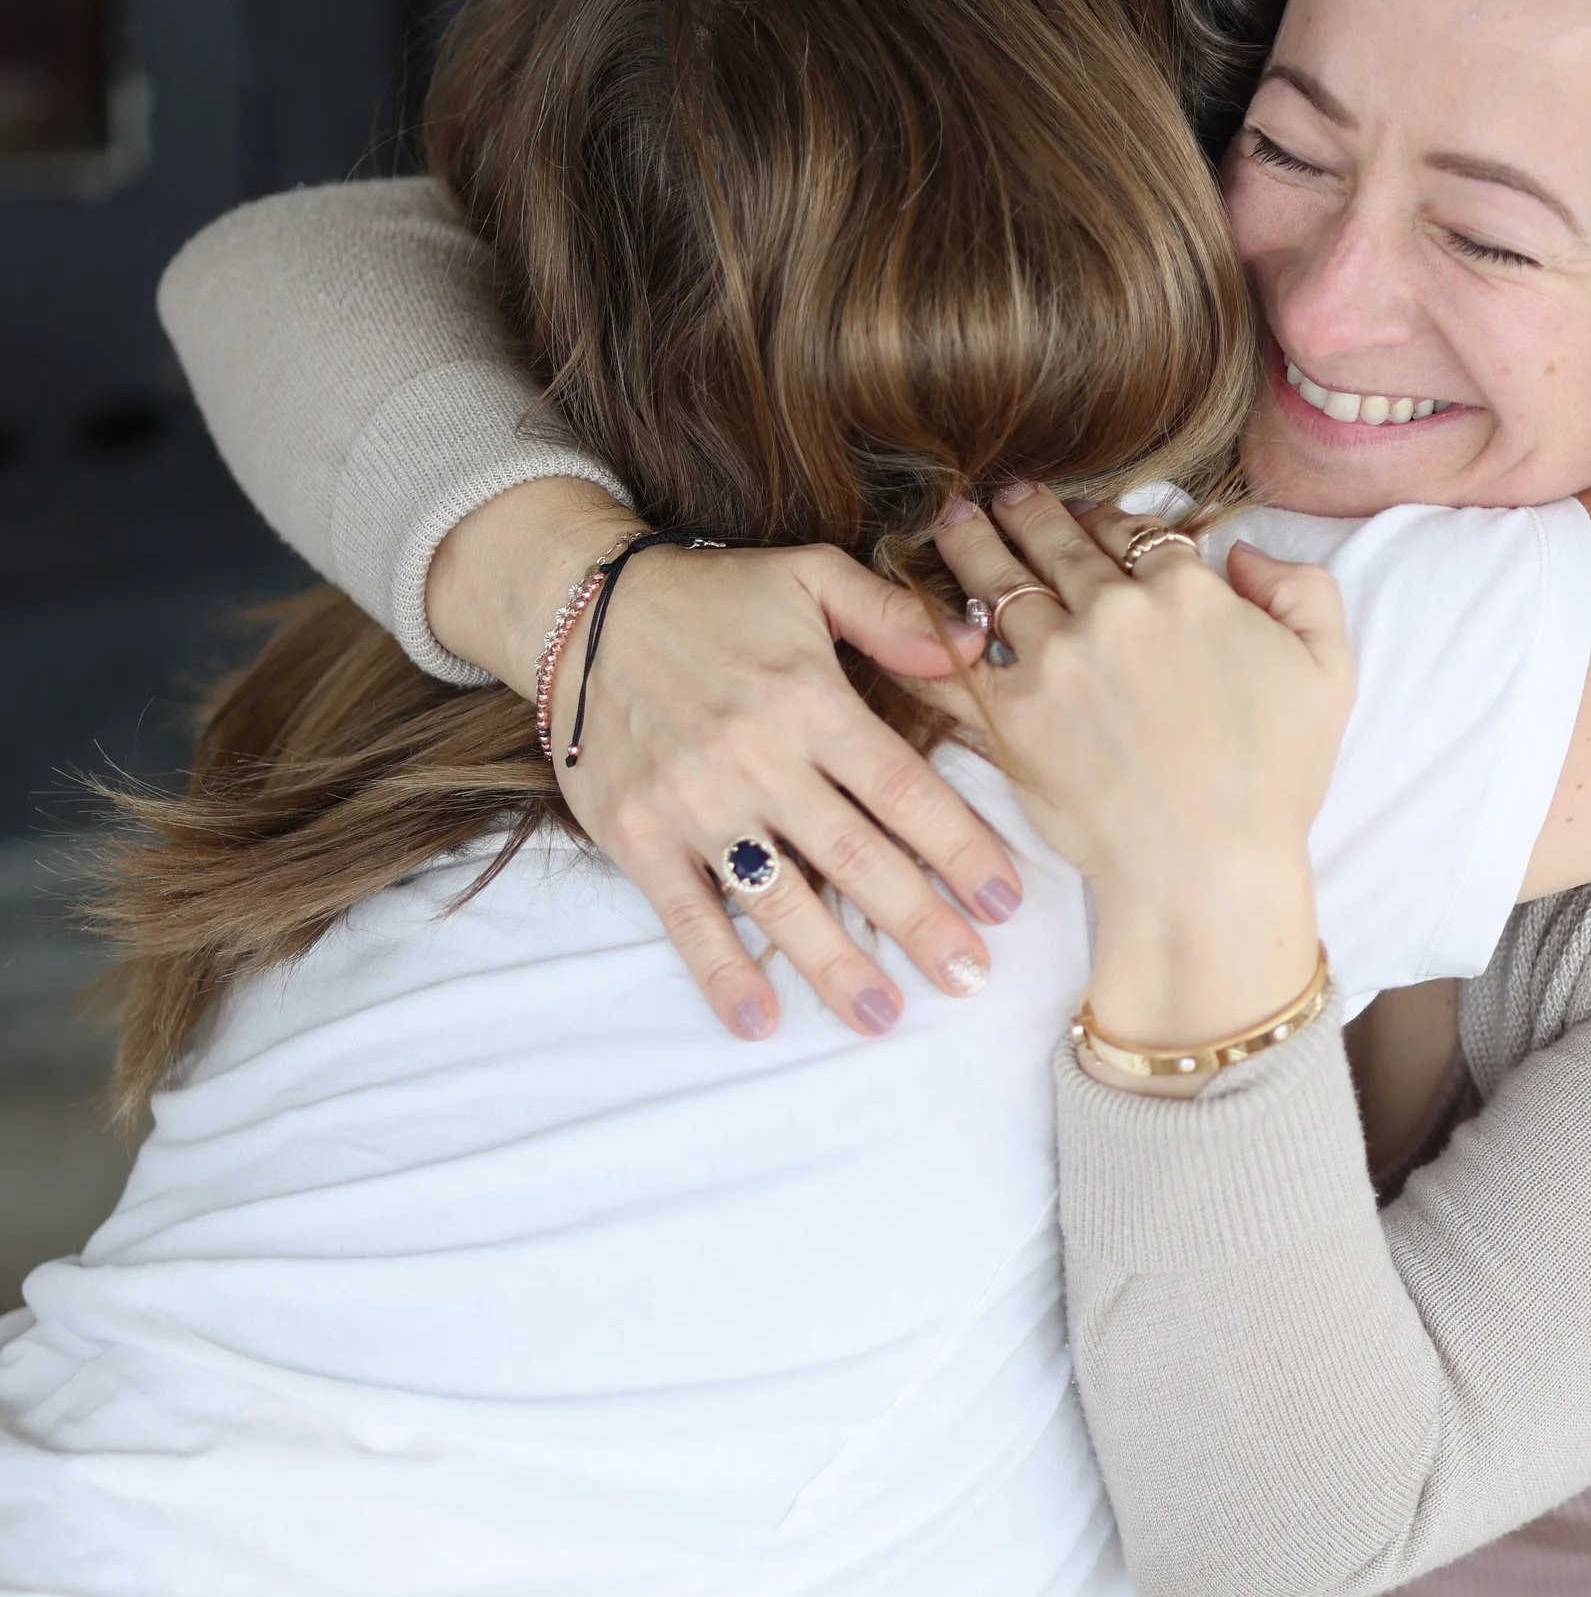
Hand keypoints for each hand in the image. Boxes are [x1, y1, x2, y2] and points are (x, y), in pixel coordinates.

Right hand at [425, 478, 1024, 1040]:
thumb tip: (977, 646)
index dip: (960, 849)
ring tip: (884, 1016)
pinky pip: (685, 916)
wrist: (578, 606)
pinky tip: (759, 1021)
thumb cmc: (709, 596)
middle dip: (918, 923)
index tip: (1006, 903)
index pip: (903, 789)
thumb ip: (892, 615)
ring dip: (834, 964)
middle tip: (970, 980)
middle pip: (855, 857)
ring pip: (779, 898)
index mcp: (810, 700)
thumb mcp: (808, 574)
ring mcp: (694, 802)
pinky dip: (720, 972)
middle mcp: (757, 757)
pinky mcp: (637, 835)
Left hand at [936, 483, 1354, 1077]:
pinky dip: (926, 627)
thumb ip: (1304, 589)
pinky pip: (953, 658)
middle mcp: (1112, 611)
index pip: (1135, 530)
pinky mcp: (1009, 716)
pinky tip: (908, 606)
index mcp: (1187, 592)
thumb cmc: (1274, 781)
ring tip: (953, 521)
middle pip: (1056, 541)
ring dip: (970, 542)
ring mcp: (1054, 660)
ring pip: (996, 579)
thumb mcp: (1329, 671)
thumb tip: (1243, 555)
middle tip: (1006, 495)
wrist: (1208, 870)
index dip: (1112, 521)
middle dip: (1027, 511)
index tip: (1092, 519)